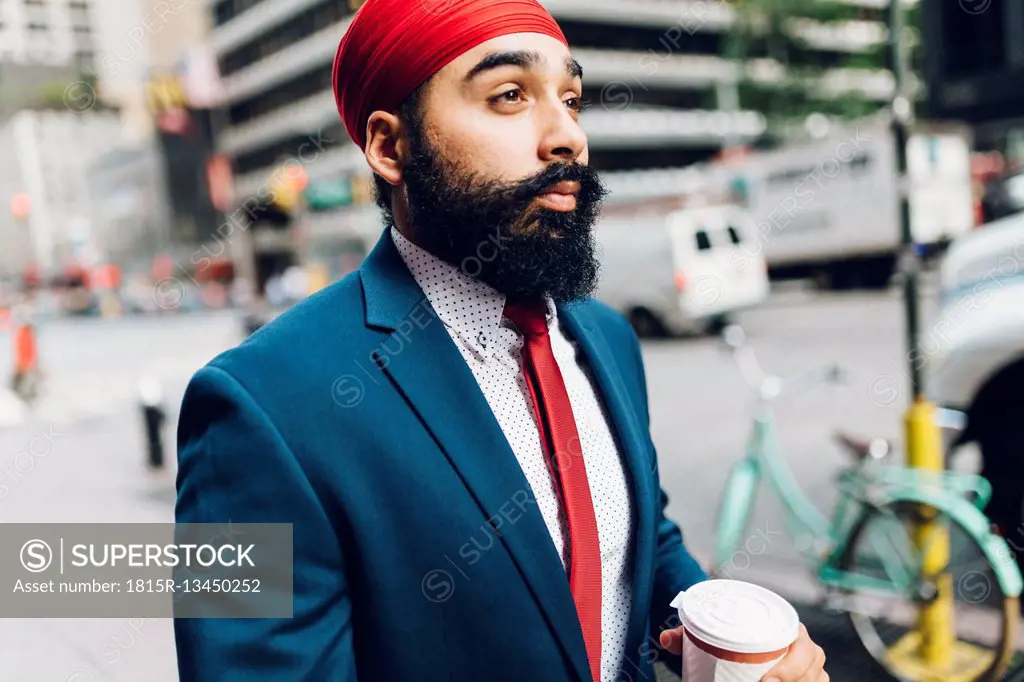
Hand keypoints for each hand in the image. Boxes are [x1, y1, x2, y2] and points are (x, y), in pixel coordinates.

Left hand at [659, 622, 827, 681]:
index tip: (766, 681)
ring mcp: (811, 666)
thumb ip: (687, 635)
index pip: (802, 644)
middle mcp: (805, 646)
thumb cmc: (732, 634)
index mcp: (787, 626)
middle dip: (793, 680)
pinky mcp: (809, 679)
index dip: (790, 666)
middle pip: (813, 667)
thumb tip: (665, 639)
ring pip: (818, 679)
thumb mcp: (710, 633)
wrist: (742, 638)